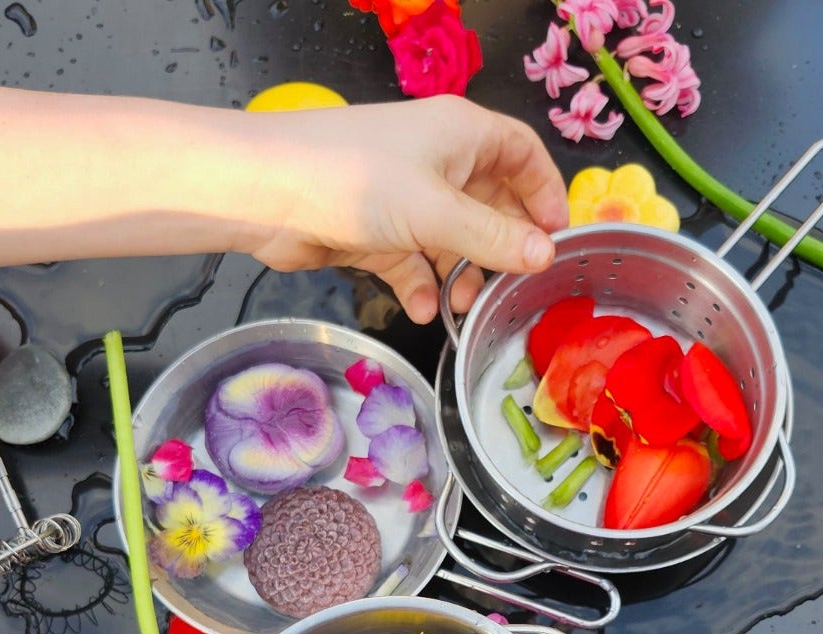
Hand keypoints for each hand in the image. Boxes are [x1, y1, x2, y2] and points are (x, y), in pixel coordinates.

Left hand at [235, 96, 568, 323]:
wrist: (267, 193)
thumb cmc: (354, 180)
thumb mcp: (436, 212)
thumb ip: (494, 240)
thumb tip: (544, 257)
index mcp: (460, 134)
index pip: (521, 153)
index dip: (544, 193)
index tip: (555, 238)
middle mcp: (436, 161)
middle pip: (490, 204)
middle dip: (500, 248)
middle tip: (510, 286)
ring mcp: (405, 198)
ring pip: (452, 240)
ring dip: (461, 275)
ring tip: (464, 306)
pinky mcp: (376, 231)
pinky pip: (414, 262)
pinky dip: (422, 285)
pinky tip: (424, 309)